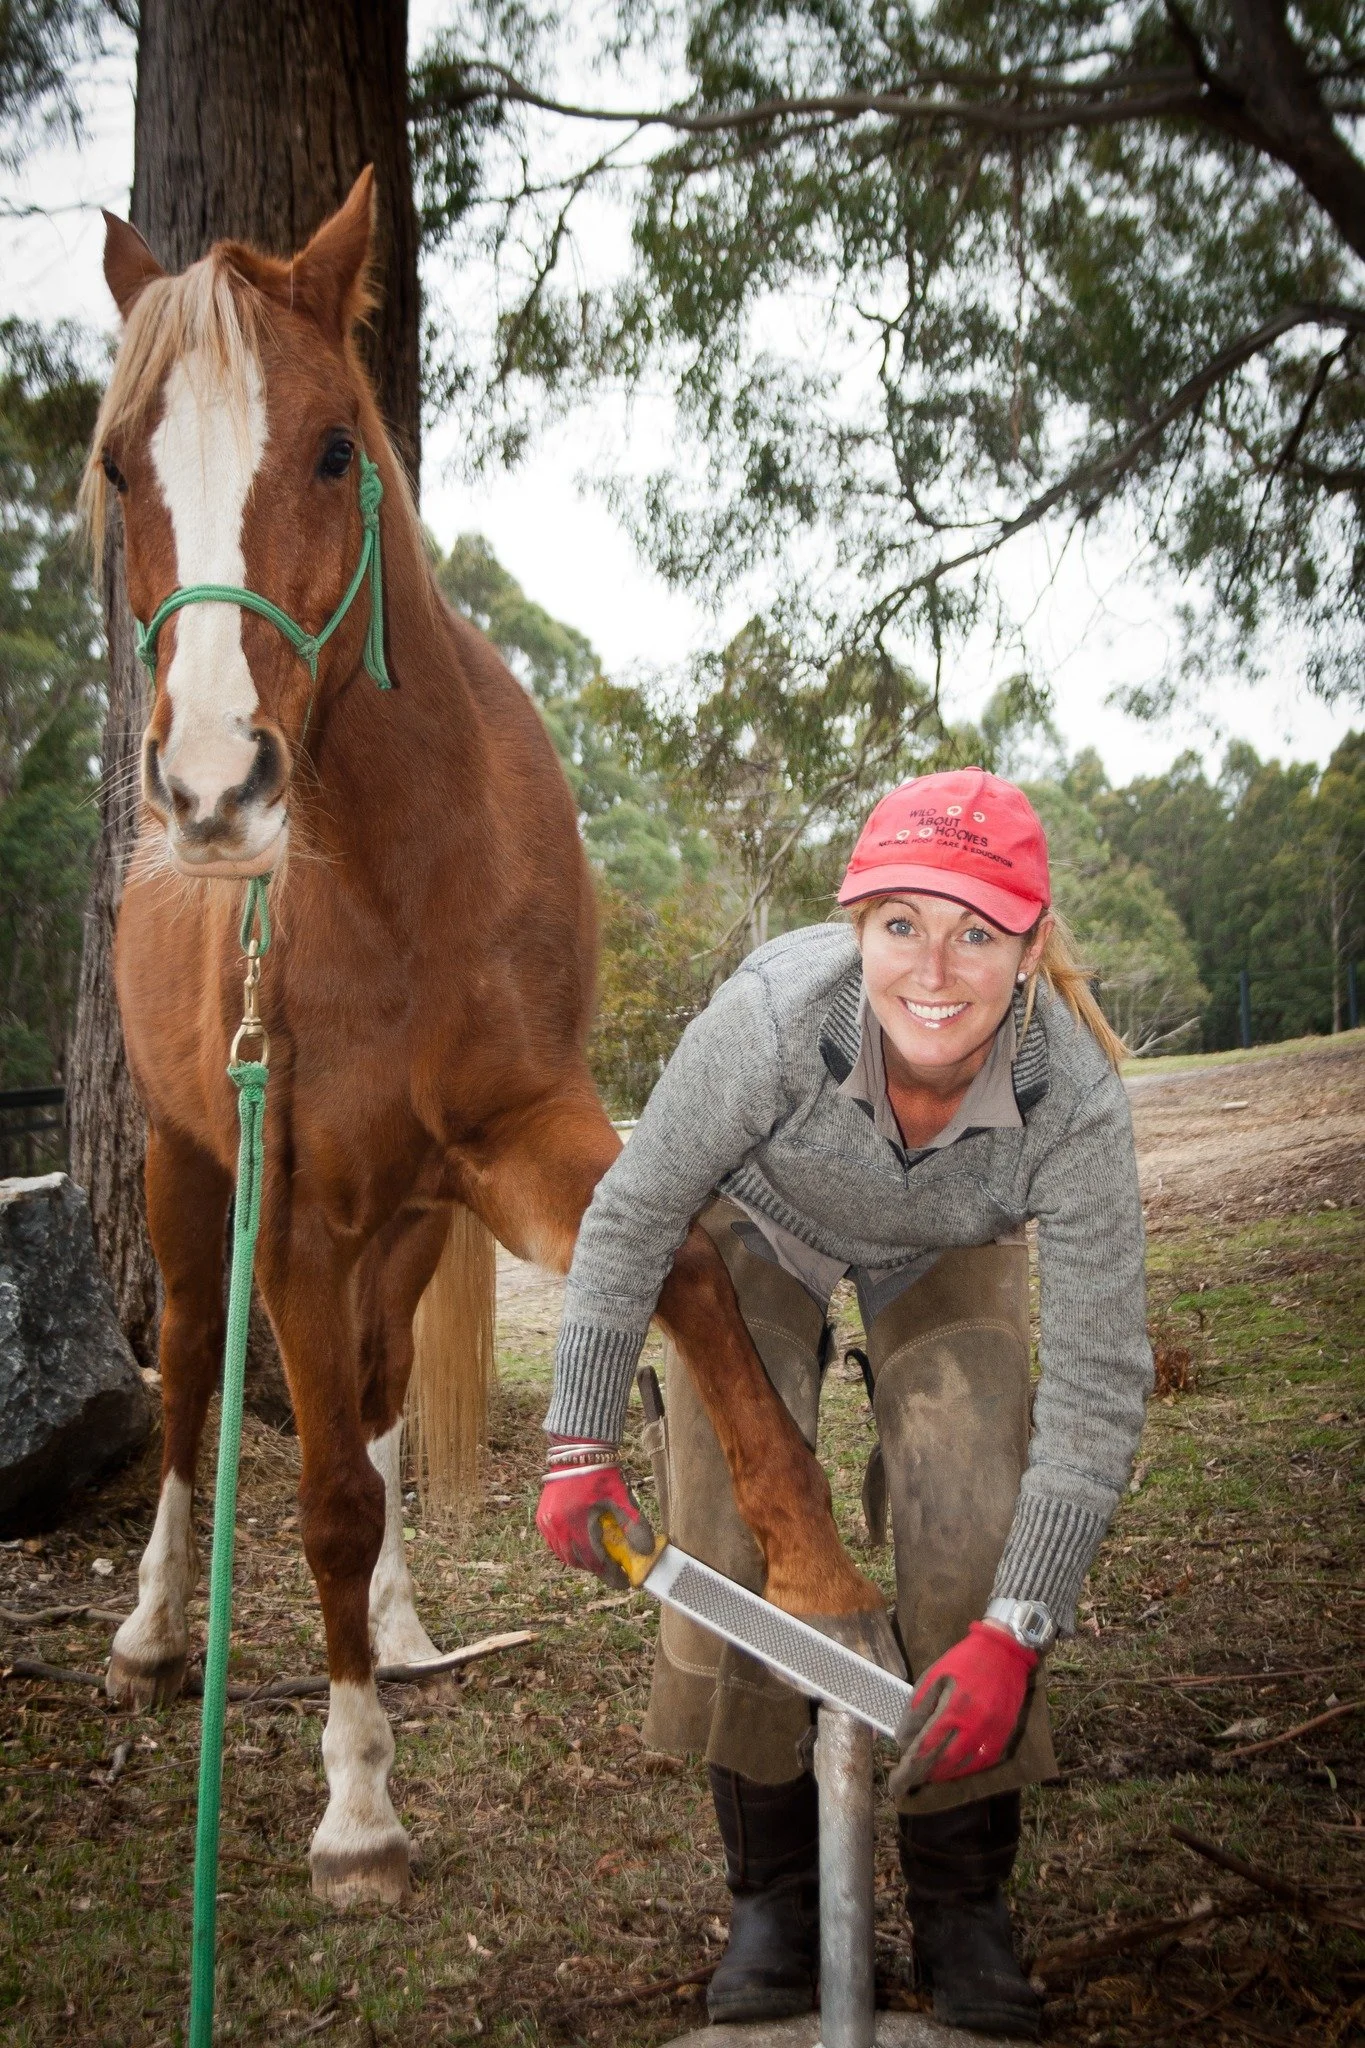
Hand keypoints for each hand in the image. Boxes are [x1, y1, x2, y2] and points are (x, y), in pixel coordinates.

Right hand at [535, 1439, 656, 1589]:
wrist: (578, 1452)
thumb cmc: (601, 1474)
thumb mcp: (622, 1498)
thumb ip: (634, 1525)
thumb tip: (646, 1551)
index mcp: (577, 1522)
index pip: (595, 1562)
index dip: (611, 1576)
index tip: (625, 1582)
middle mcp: (558, 1526)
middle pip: (579, 1562)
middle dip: (598, 1568)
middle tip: (615, 1568)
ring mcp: (547, 1523)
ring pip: (565, 1555)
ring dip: (583, 1560)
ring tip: (600, 1556)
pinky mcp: (542, 1518)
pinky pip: (555, 1544)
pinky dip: (569, 1549)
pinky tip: (583, 1543)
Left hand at [889, 1622, 1035, 1796]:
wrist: (1004, 1652)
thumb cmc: (963, 1661)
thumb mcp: (933, 1676)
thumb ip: (917, 1709)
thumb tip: (904, 1740)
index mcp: (953, 1709)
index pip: (926, 1749)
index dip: (909, 1768)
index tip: (896, 1782)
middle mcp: (974, 1727)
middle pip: (943, 1763)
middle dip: (922, 1775)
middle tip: (906, 1782)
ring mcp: (991, 1734)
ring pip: (963, 1767)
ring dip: (942, 1774)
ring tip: (925, 1776)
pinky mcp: (1003, 1735)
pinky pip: (982, 1762)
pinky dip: (964, 1770)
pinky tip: (950, 1769)